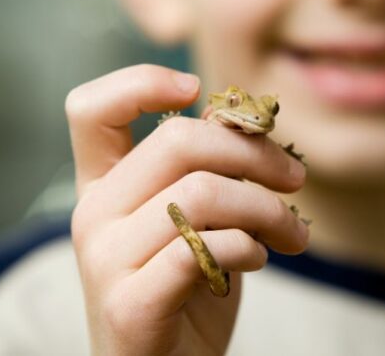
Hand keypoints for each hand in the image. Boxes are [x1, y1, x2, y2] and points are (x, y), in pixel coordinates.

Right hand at [66, 64, 307, 354]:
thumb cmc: (185, 288)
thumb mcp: (193, 217)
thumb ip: (205, 166)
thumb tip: (241, 114)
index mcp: (102, 185)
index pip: (90, 109)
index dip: (140, 82)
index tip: (195, 88)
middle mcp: (92, 214)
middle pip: (176, 141)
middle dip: (254, 153)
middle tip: (294, 179)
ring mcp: (104, 260)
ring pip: (203, 194)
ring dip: (267, 208)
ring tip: (292, 231)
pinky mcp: (130, 302)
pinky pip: (204, 248)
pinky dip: (247, 246)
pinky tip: (258, 258)